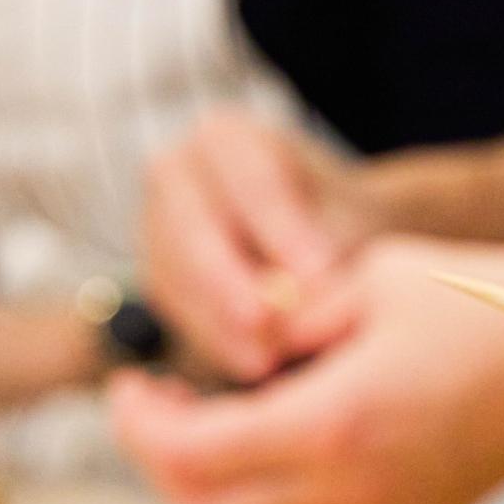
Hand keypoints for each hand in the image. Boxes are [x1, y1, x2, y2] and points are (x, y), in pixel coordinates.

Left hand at [111, 237, 503, 503]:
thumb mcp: (381, 273)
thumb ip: (297, 313)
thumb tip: (245, 334)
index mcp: (336, 420)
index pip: (190, 453)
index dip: (138, 425)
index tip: (131, 388)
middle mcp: (358, 482)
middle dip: (165, 464)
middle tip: (159, 408)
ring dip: (223, 484)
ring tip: (222, 418)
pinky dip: (284, 486)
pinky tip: (299, 423)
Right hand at [139, 108, 379, 382]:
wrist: (325, 241)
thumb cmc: (342, 220)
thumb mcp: (349, 221)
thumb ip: (328, 247)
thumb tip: (305, 289)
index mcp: (227, 136)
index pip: (251, 181)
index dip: (282, 230)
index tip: (318, 275)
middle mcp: (176, 171)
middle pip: (195, 228)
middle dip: (231, 281)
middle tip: (269, 323)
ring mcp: (154, 225)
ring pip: (176, 275)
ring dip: (218, 323)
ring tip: (265, 360)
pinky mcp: (158, 276)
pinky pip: (175, 311)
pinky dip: (213, 341)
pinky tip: (252, 367)